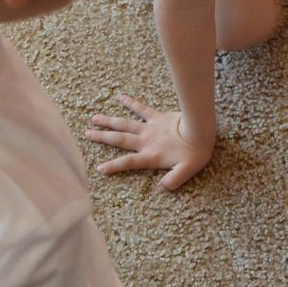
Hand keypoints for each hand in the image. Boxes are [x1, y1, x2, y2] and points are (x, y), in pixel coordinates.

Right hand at [85, 93, 214, 191]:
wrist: (201, 128)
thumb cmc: (196, 151)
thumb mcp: (187, 171)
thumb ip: (172, 181)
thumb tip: (160, 189)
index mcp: (151, 156)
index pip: (128, 162)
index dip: (113, 166)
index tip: (99, 168)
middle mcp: (146, 141)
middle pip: (120, 140)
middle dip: (102, 138)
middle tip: (86, 133)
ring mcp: (150, 127)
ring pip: (125, 124)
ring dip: (109, 121)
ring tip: (94, 118)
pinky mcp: (158, 116)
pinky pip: (141, 108)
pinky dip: (131, 102)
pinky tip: (121, 97)